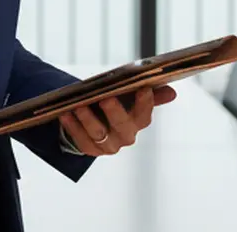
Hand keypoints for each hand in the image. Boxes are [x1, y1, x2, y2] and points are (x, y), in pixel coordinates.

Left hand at [59, 86, 176, 155]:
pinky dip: (72, 126)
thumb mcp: (130, 97)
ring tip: (77, 105)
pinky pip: (80, 140)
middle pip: (122, 125)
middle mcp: (126, 136)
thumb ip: (150, 95)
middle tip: (104, 98)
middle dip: (113, 112)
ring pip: (98, 133)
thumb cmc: (116, 105)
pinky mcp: (91, 150)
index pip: (145, 115)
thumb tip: (172, 92)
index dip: (145, 103)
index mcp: (138, 122)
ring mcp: (108, 146)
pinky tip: (65, 113)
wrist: (95, 122)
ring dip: (87, 119)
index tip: (143, 88)